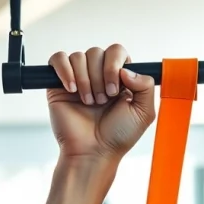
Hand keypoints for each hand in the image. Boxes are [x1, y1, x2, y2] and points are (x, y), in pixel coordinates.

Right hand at [47, 44, 156, 160]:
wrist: (93, 151)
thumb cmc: (118, 136)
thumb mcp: (144, 112)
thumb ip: (146, 85)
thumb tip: (125, 68)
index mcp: (119, 78)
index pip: (116, 52)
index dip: (114, 65)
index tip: (116, 90)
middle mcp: (98, 75)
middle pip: (96, 52)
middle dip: (100, 76)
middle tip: (103, 100)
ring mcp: (78, 78)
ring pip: (78, 56)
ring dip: (85, 80)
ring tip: (89, 102)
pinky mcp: (58, 84)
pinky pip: (58, 59)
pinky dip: (65, 71)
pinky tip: (72, 90)